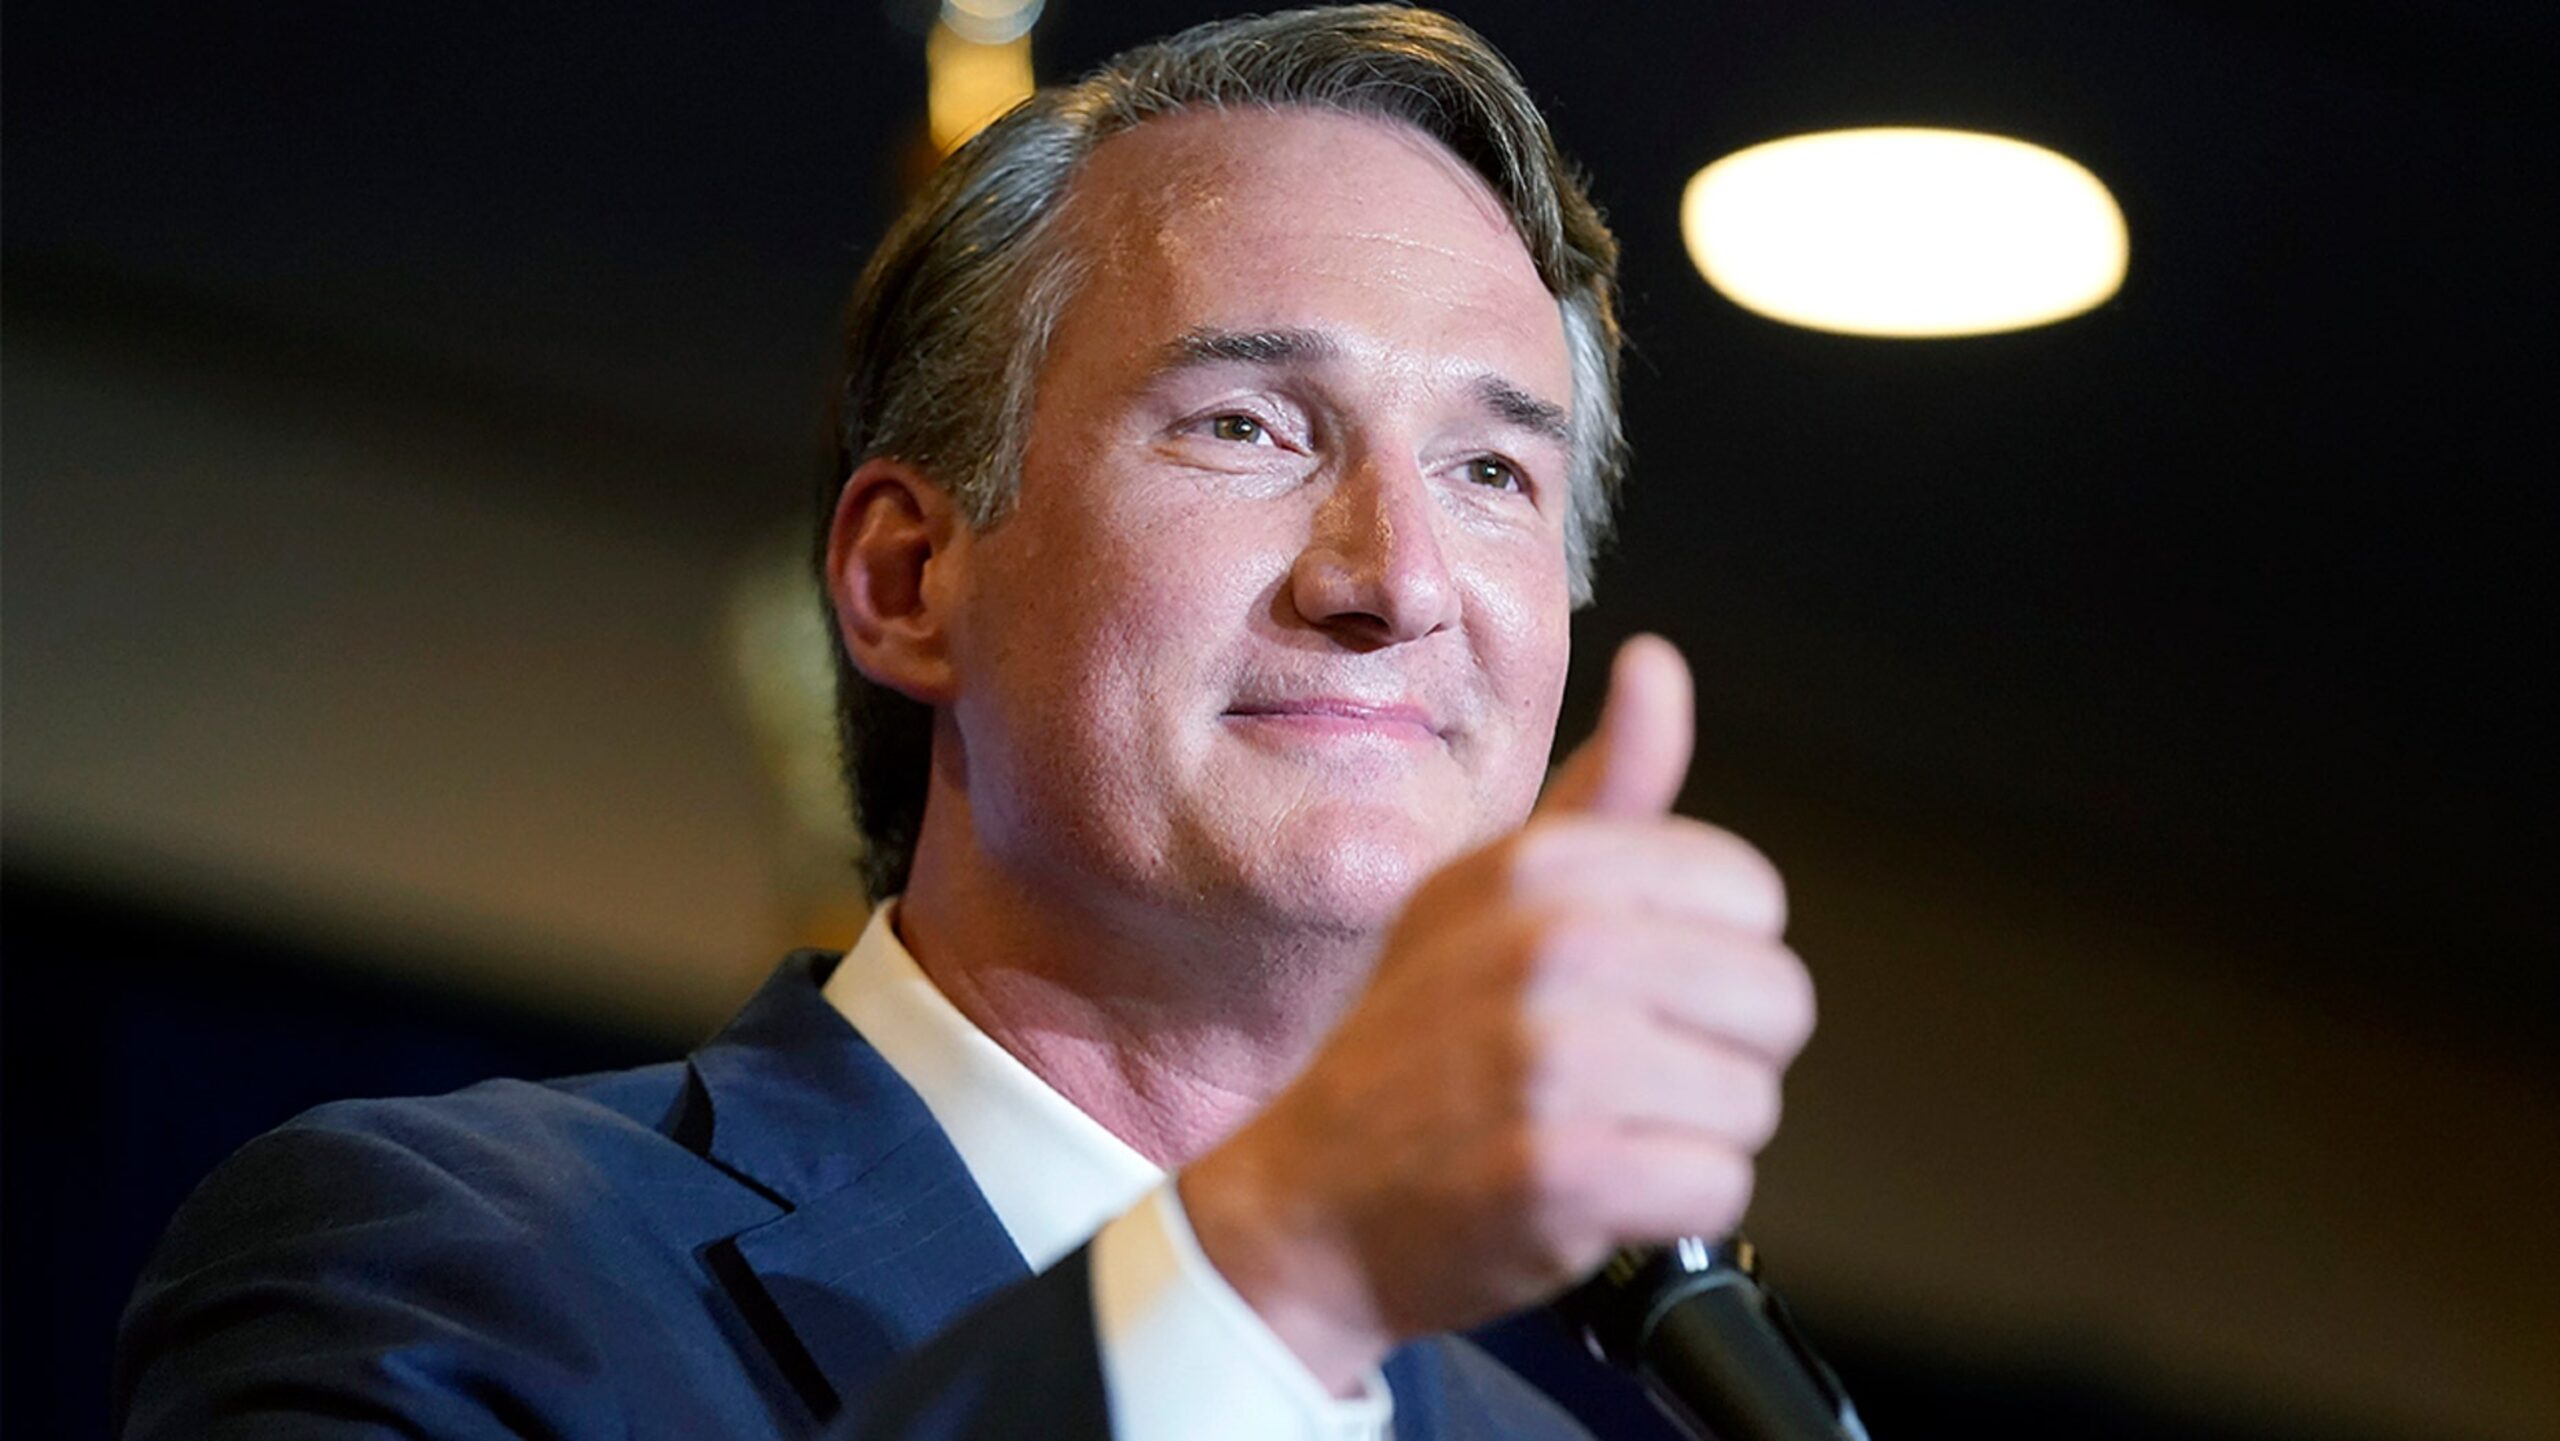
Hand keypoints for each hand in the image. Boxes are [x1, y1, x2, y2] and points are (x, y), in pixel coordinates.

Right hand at [1179, 635, 1814, 1391]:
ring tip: (1596, 1129)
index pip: (1747, 891)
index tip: (1635, 988)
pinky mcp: (1559, 1176)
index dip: (1712, 954)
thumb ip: (1604, 788)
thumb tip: (1660, 665)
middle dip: (1717, 1054)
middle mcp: (1544, 948)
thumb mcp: (1490, 892)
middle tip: (1620, 1075)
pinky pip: (1714, 1187)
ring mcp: (1549, 1062)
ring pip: (1750, 1101)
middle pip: (1775, 1000)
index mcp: (1538, 868)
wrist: (1308, 1204)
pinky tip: (1596, 1193)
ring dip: (1690, 1137)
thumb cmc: (1416, 1044)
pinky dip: (1670, 1208)